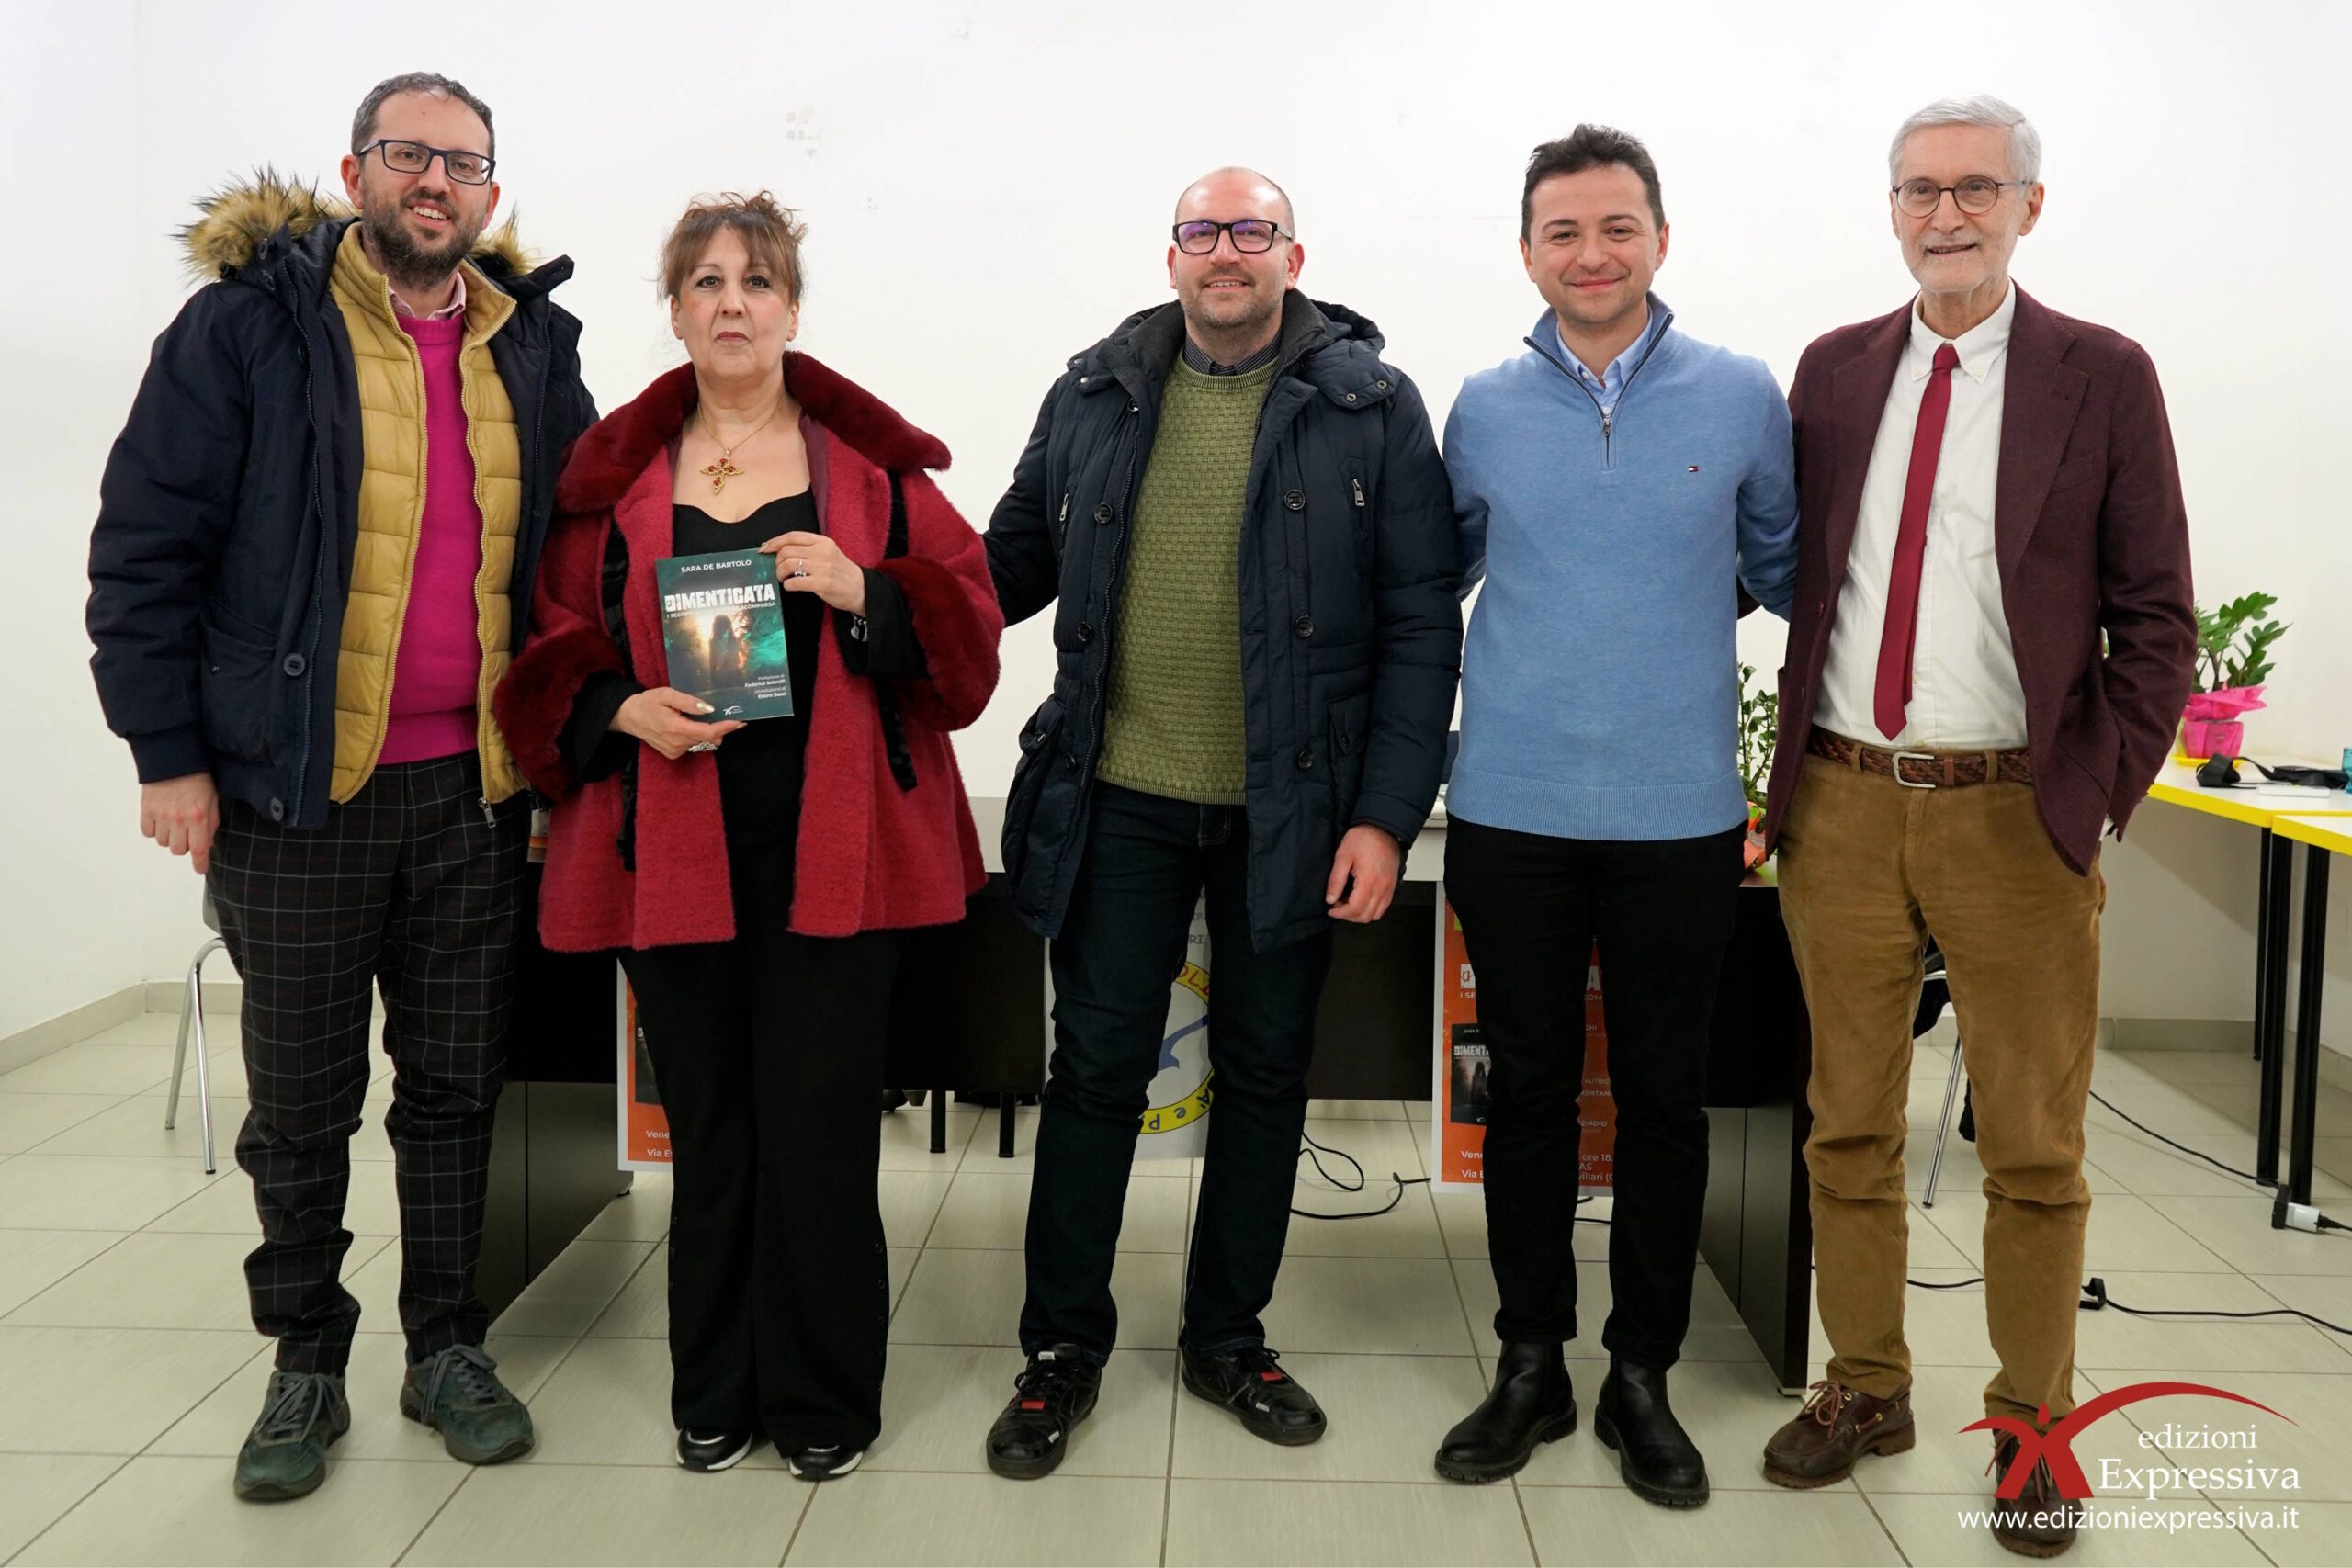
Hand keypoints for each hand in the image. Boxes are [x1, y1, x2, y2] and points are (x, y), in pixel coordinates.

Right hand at [141, 773, 219, 875]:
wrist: (173, 758)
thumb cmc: (198, 777)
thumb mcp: (212, 800)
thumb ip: (211, 823)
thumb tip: (206, 843)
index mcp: (198, 817)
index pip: (198, 849)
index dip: (199, 863)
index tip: (200, 870)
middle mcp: (178, 819)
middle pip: (178, 850)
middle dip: (185, 845)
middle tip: (188, 833)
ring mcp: (160, 815)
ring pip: (163, 843)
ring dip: (170, 837)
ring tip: (174, 822)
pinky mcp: (146, 810)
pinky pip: (147, 832)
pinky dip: (154, 830)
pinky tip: (160, 820)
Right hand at [614, 687, 745, 760]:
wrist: (627, 717)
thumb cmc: (647, 703)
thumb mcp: (666, 695)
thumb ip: (688, 702)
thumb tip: (709, 709)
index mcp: (675, 728)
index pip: (708, 732)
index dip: (726, 727)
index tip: (739, 722)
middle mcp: (677, 744)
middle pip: (708, 738)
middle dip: (720, 727)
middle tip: (725, 714)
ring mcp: (675, 751)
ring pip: (702, 741)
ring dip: (706, 730)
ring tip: (696, 716)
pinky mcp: (673, 754)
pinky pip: (692, 744)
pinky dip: (695, 735)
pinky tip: (686, 724)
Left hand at [760, 531, 865, 615]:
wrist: (860, 588)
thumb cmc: (840, 571)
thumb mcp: (827, 552)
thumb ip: (807, 548)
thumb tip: (779, 549)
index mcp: (822, 541)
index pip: (792, 536)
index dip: (775, 542)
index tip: (764, 548)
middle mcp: (822, 552)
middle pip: (787, 551)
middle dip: (777, 561)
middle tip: (778, 569)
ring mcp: (822, 567)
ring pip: (788, 565)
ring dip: (780, 573)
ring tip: (783, 578)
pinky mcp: (822, 583)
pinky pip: (795, 582)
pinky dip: (788, 585)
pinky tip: (790, 586)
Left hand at [1325, 823, 1401, 923]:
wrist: (1383, 828)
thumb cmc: (1364, 838)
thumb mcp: (1343, 856)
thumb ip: (1336, 880)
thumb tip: (1330, 898)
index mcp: (1369, 880)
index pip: (1355, 909)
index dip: (1340, 913)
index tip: (1331, 909)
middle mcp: (1382, 887)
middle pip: (1366, 916)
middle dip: (1349, 915)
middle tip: (1337, 905)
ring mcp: (1389, 888)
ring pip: (1376, 914)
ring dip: (1360, 914)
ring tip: (1348, 902)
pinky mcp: (1392, 885)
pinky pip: (1383, 906)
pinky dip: (1371, 909)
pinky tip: (1361, 899)